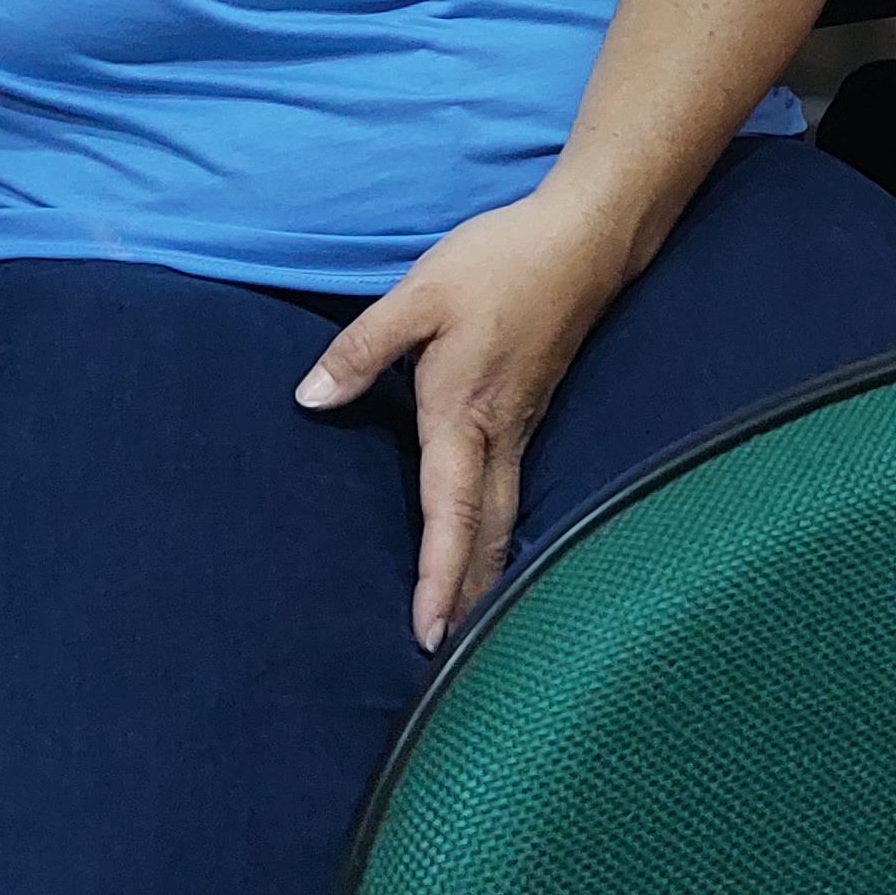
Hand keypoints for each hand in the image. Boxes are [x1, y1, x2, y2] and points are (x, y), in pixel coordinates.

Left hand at [296, 183, 647, 647]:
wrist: (585, 237)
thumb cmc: (501, 263)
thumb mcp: (419, 295)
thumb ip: (363, 348)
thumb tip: (310, 398)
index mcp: (463, 415)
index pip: (449, 513)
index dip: (438, 575)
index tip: (427, 632)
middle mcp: (499, 434)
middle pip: (486, 533)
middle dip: (467, 596)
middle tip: (444, 657)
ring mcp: (522, 425)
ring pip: (504, 517)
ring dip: (485, 571)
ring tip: (466, 624)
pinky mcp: (531, 410)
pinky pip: (514, 491)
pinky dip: (498, 533)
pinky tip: (490, 546)